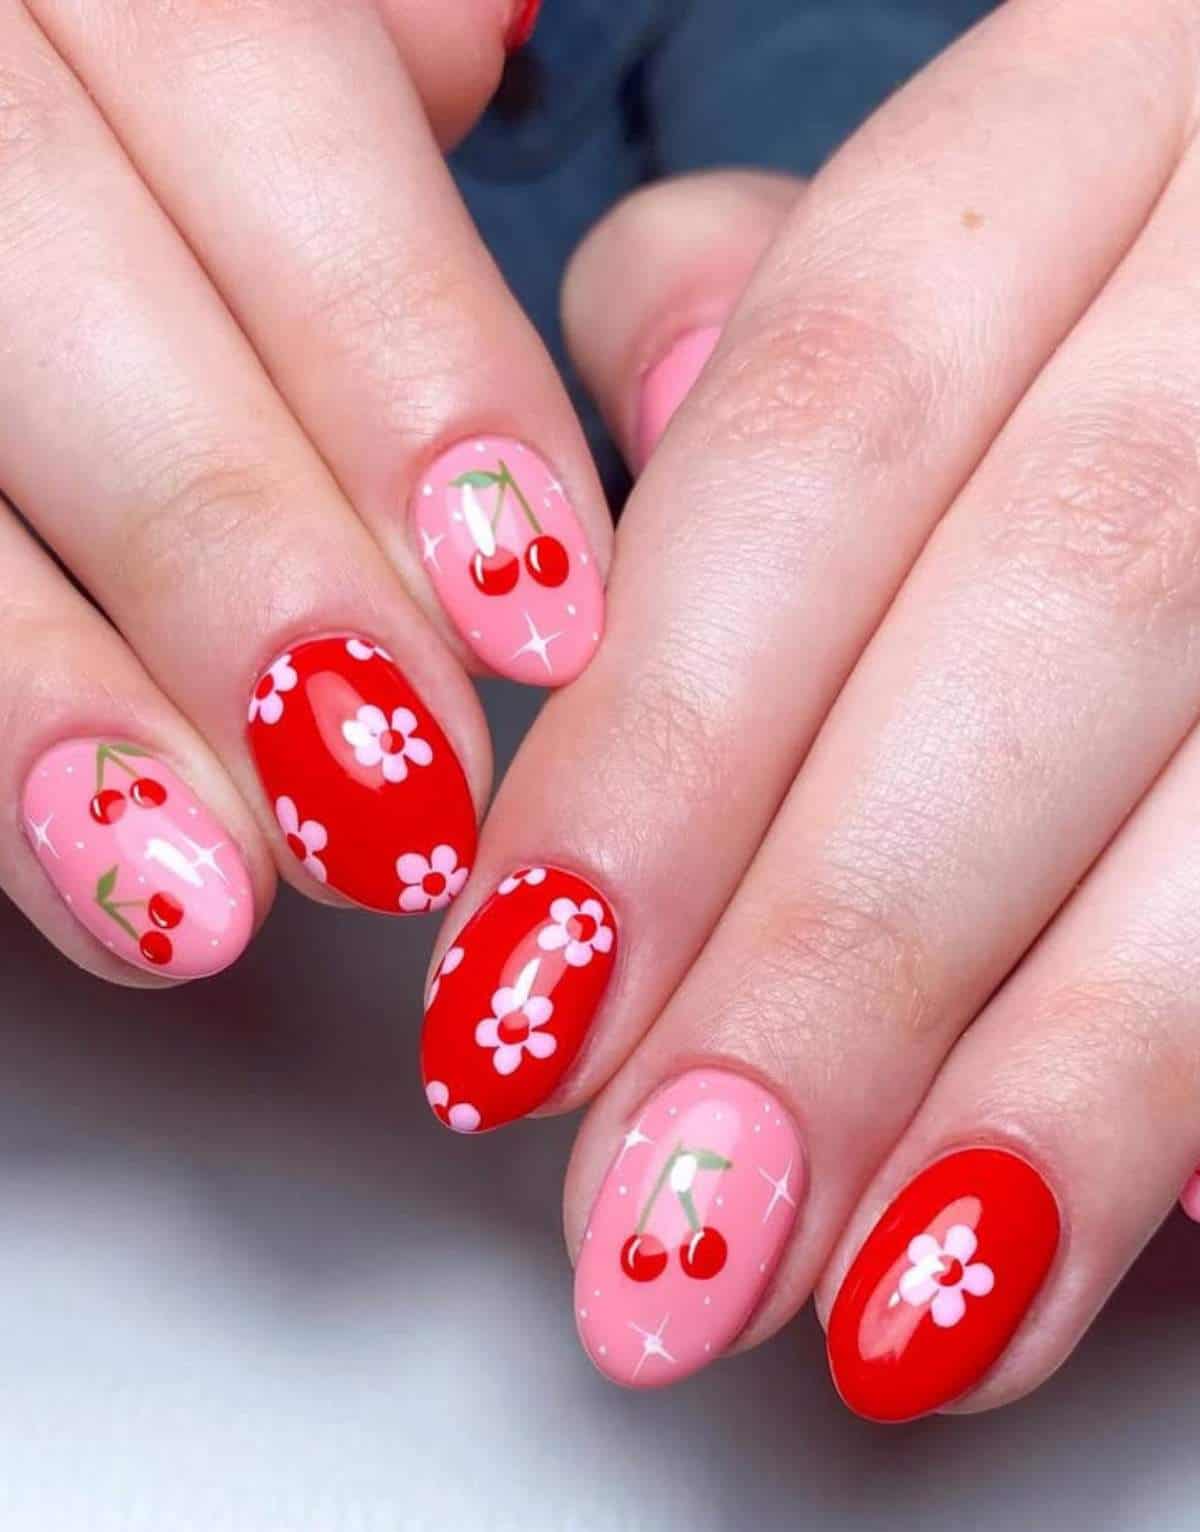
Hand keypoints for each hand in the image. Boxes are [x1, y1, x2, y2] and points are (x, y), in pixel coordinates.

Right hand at [2, 0, 607, 983]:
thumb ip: (340, 49)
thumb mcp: (227, 15)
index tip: (541, 597)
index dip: (402, 351)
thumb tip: (480, 55)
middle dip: (241, 540)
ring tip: (222, 895)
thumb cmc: (151, 113)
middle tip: (408, 776)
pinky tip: (103, 878)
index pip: (251, 76)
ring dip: (59, 689)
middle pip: (48, 263)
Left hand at [421, 0, 1199, 1420]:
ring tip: (875, 1318)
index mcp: (1101, 109)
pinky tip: (1097, 1239)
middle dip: (838, 966)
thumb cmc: (1124, 244)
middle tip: (671, 1229)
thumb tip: (622, 448)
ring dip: (1050, 1086)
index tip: (517, 1001)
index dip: (664, 746)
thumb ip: (765, 313)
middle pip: (1044, 628)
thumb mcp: (955, 197)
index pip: (828, 429)